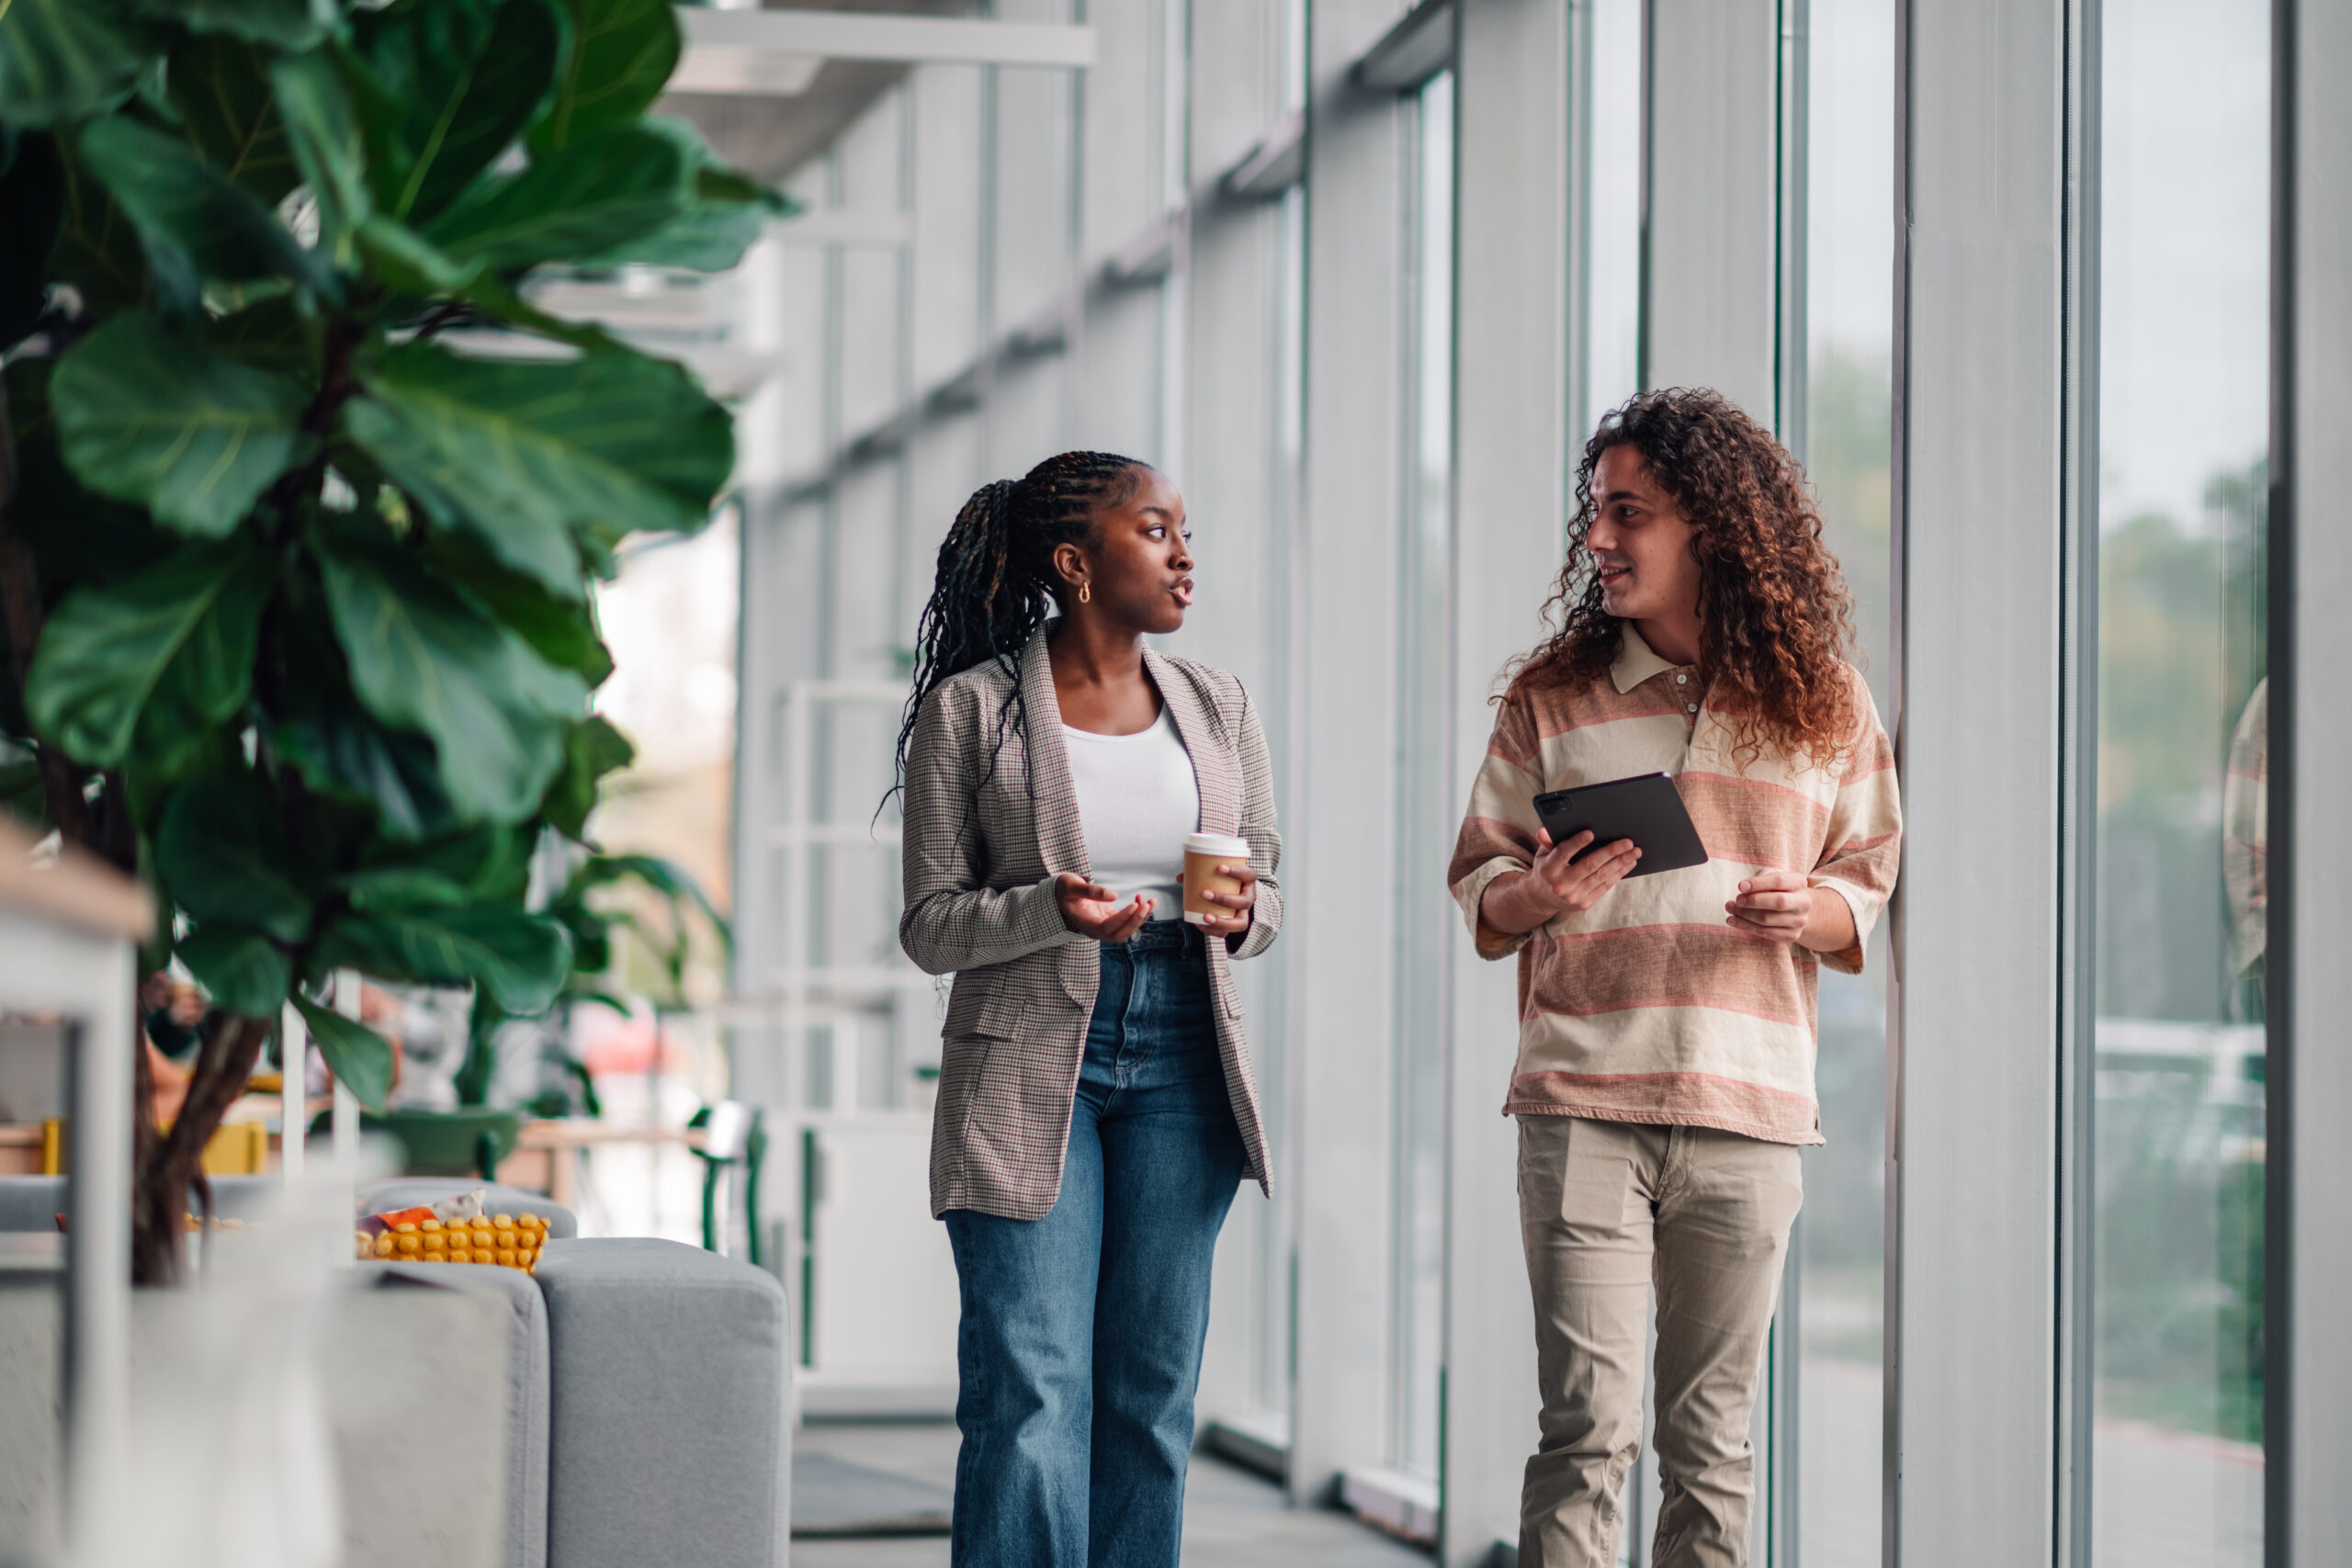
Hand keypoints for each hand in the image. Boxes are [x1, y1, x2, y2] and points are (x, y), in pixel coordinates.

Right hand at [1056, 873, 1153, 942]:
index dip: (1122, 918)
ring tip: (1151, 901)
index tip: (1135, 905)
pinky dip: (1138, 912)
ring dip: (1141, 918)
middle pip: (1119, 935)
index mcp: (1085, 924)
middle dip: (1135, 922)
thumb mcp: (1072, 886)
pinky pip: (1127, 921)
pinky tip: (1142, 898)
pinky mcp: (1110, 919)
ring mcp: (1104, 926)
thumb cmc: (1064, 889)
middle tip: (1146, 905)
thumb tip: (1114, 896)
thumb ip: (1091, 891)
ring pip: (1126, 930)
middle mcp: (1096, 930)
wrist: (1061, 893)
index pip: (1107, 927)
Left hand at [1193, 861, 1256, 939]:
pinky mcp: (1233, 924)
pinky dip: (1213, 930)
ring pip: (1240, 922)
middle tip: (1205, 894)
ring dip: (1222, 921)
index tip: (1219, 867)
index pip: (1249, 875)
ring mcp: (1243, 913)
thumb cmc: (1224, 881)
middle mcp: (1248, 898)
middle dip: (1225, 899)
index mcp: (1248, 882)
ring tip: (1205, 916)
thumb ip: (1199, 871)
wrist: (1231, 893)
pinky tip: (1200, 924)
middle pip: (1244, 902)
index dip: (1237, 871)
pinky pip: (1227, 932)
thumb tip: (1181, 878)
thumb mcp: (1216, 873)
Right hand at [1480, 828, 1641, 934]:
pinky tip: (1628, 864)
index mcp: (1549, 868)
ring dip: (1621, 863)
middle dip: (1611, 852)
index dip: (1577, 843)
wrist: (1541, 898)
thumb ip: (1547, 842)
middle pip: (1589, 865)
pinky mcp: (1585, 903)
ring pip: (1601, 876)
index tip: (1591, 833)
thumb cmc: (1546, 869)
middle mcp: (1561, 884)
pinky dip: (1618, 874)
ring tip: (1635, 852)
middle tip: (1627, 842)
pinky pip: (1605, 886)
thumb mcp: (1542, 854)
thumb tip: (1544, 831)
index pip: (1563, 853)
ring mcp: (1574, 896)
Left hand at [1725, 870, 1812, 942]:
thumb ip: (1760, 878)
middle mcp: (1803, 902)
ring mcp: (1799, 921)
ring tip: (1730, 907)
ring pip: (1768, 919)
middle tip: (1737, 899)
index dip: (1758, 884)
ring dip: (1744, 914)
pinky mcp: (1792, 935)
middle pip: (1778, 902)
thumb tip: (1744, 889)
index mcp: (1799, 882)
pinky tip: (1733, 920)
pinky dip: (1746, 926)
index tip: (1740, 886)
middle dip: (1754, 901)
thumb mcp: (1771, 876)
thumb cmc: (1777, 888)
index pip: (1779, 881)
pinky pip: (1765, 932)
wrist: (1795, 909)